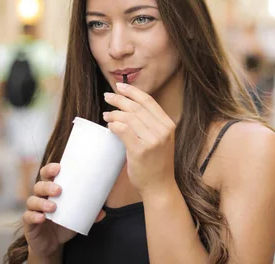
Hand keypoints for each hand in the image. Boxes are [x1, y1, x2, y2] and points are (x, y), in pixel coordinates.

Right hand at [22, 163, 105, 258]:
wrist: (52, 244)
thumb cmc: (64, 223)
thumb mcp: (78, 216)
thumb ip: (89, 212)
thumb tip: (103, 212)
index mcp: (52, 191)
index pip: (47, 175)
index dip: (50, 169)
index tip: (59, 168)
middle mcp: (41, 197)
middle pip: (39, 185)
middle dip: (48, 186)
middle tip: (59, 190)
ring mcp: (33, 210)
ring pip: (32, 200)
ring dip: (42, 202)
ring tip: (53, 207)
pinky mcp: (29, 223)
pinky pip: (28, 217)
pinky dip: (34, 216)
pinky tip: (41, 218)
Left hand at [103, 82, 175, 197]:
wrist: (159, 186)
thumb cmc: (157, 163)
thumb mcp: (160, 139)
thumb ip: (150, 124)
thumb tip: (129, 107)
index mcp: (168, 124)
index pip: (148, 101)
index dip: (133, 91)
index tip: (120, 86)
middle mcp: (162, 130)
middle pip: (136, 107)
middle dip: (119, 99)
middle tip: (107, 97)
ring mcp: (152, 141)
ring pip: (128, 117)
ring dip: (114, 113)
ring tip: (106, 114)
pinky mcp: (140, 150)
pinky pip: (123, 130)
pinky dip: (114, 125)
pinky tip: (110, 126)